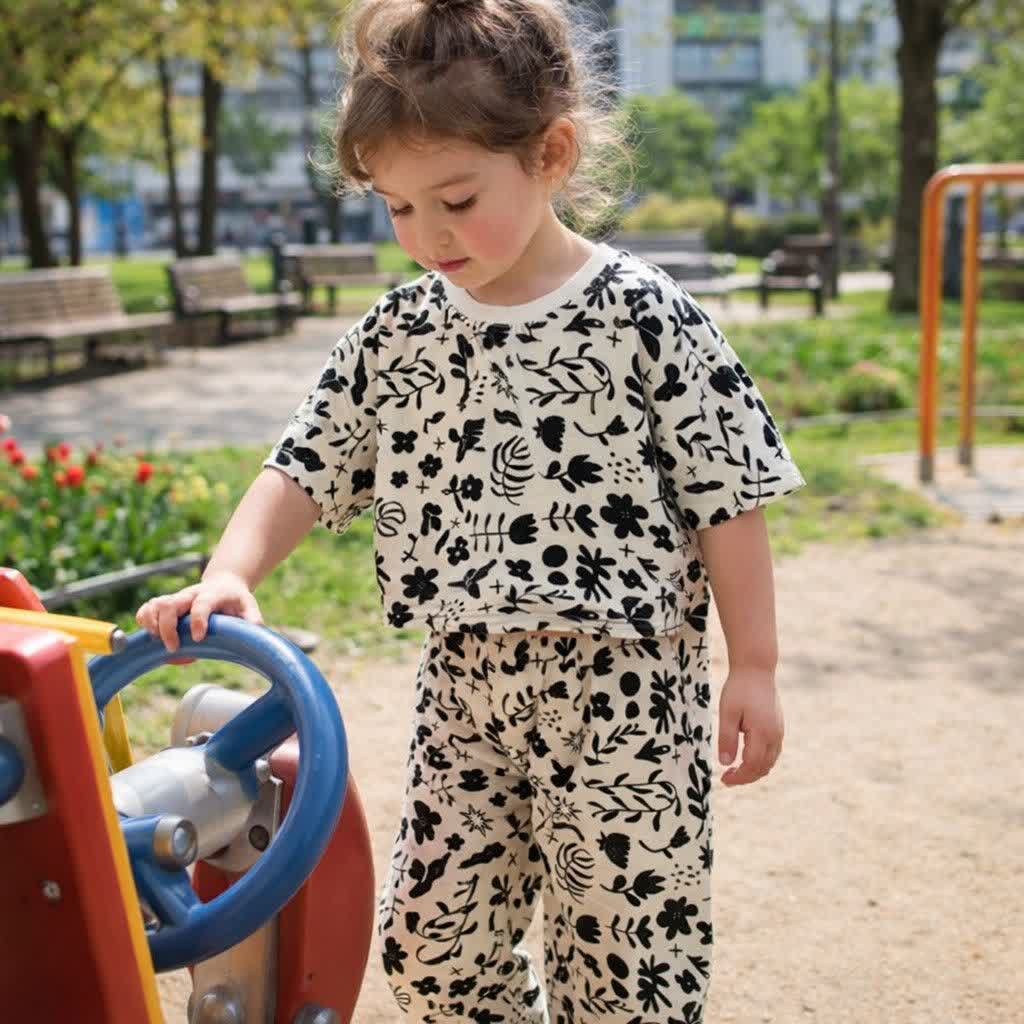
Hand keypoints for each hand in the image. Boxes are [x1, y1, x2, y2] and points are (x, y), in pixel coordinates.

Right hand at [135, 571, 262, 654]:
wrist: (224, 583)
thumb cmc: (235, 600)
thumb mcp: (249, 606)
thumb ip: (252, 618)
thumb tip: (256, 631)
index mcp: (213, 594)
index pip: (202, 604)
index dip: (198, 619)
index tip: (198, 638)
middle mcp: (191, 594)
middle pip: (171, 604)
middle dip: (167, 628)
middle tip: (174, 648)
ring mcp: (176, 598)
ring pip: (156, 604)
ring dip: (152, 624)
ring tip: (158, 642)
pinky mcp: (165, 603)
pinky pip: (147, 608)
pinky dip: (144, 621)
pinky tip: (150, 635)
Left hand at [717, 667, 783, 786]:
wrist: (756, 669)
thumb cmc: (739, 689)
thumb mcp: (727, 713)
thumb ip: (726, 739)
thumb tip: (725, 763)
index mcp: (763, 733)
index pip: (752, 766)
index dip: (738, 777)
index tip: (723, 780)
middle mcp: (775, 735)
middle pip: (763, 768)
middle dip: (745, 777)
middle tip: (726, 778)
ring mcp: (779, 731)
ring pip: (770, 761)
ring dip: (754, 770)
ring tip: (734, 770)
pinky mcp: (778, 727)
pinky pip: (772, 752)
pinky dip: (760, 761)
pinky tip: (745, 757)